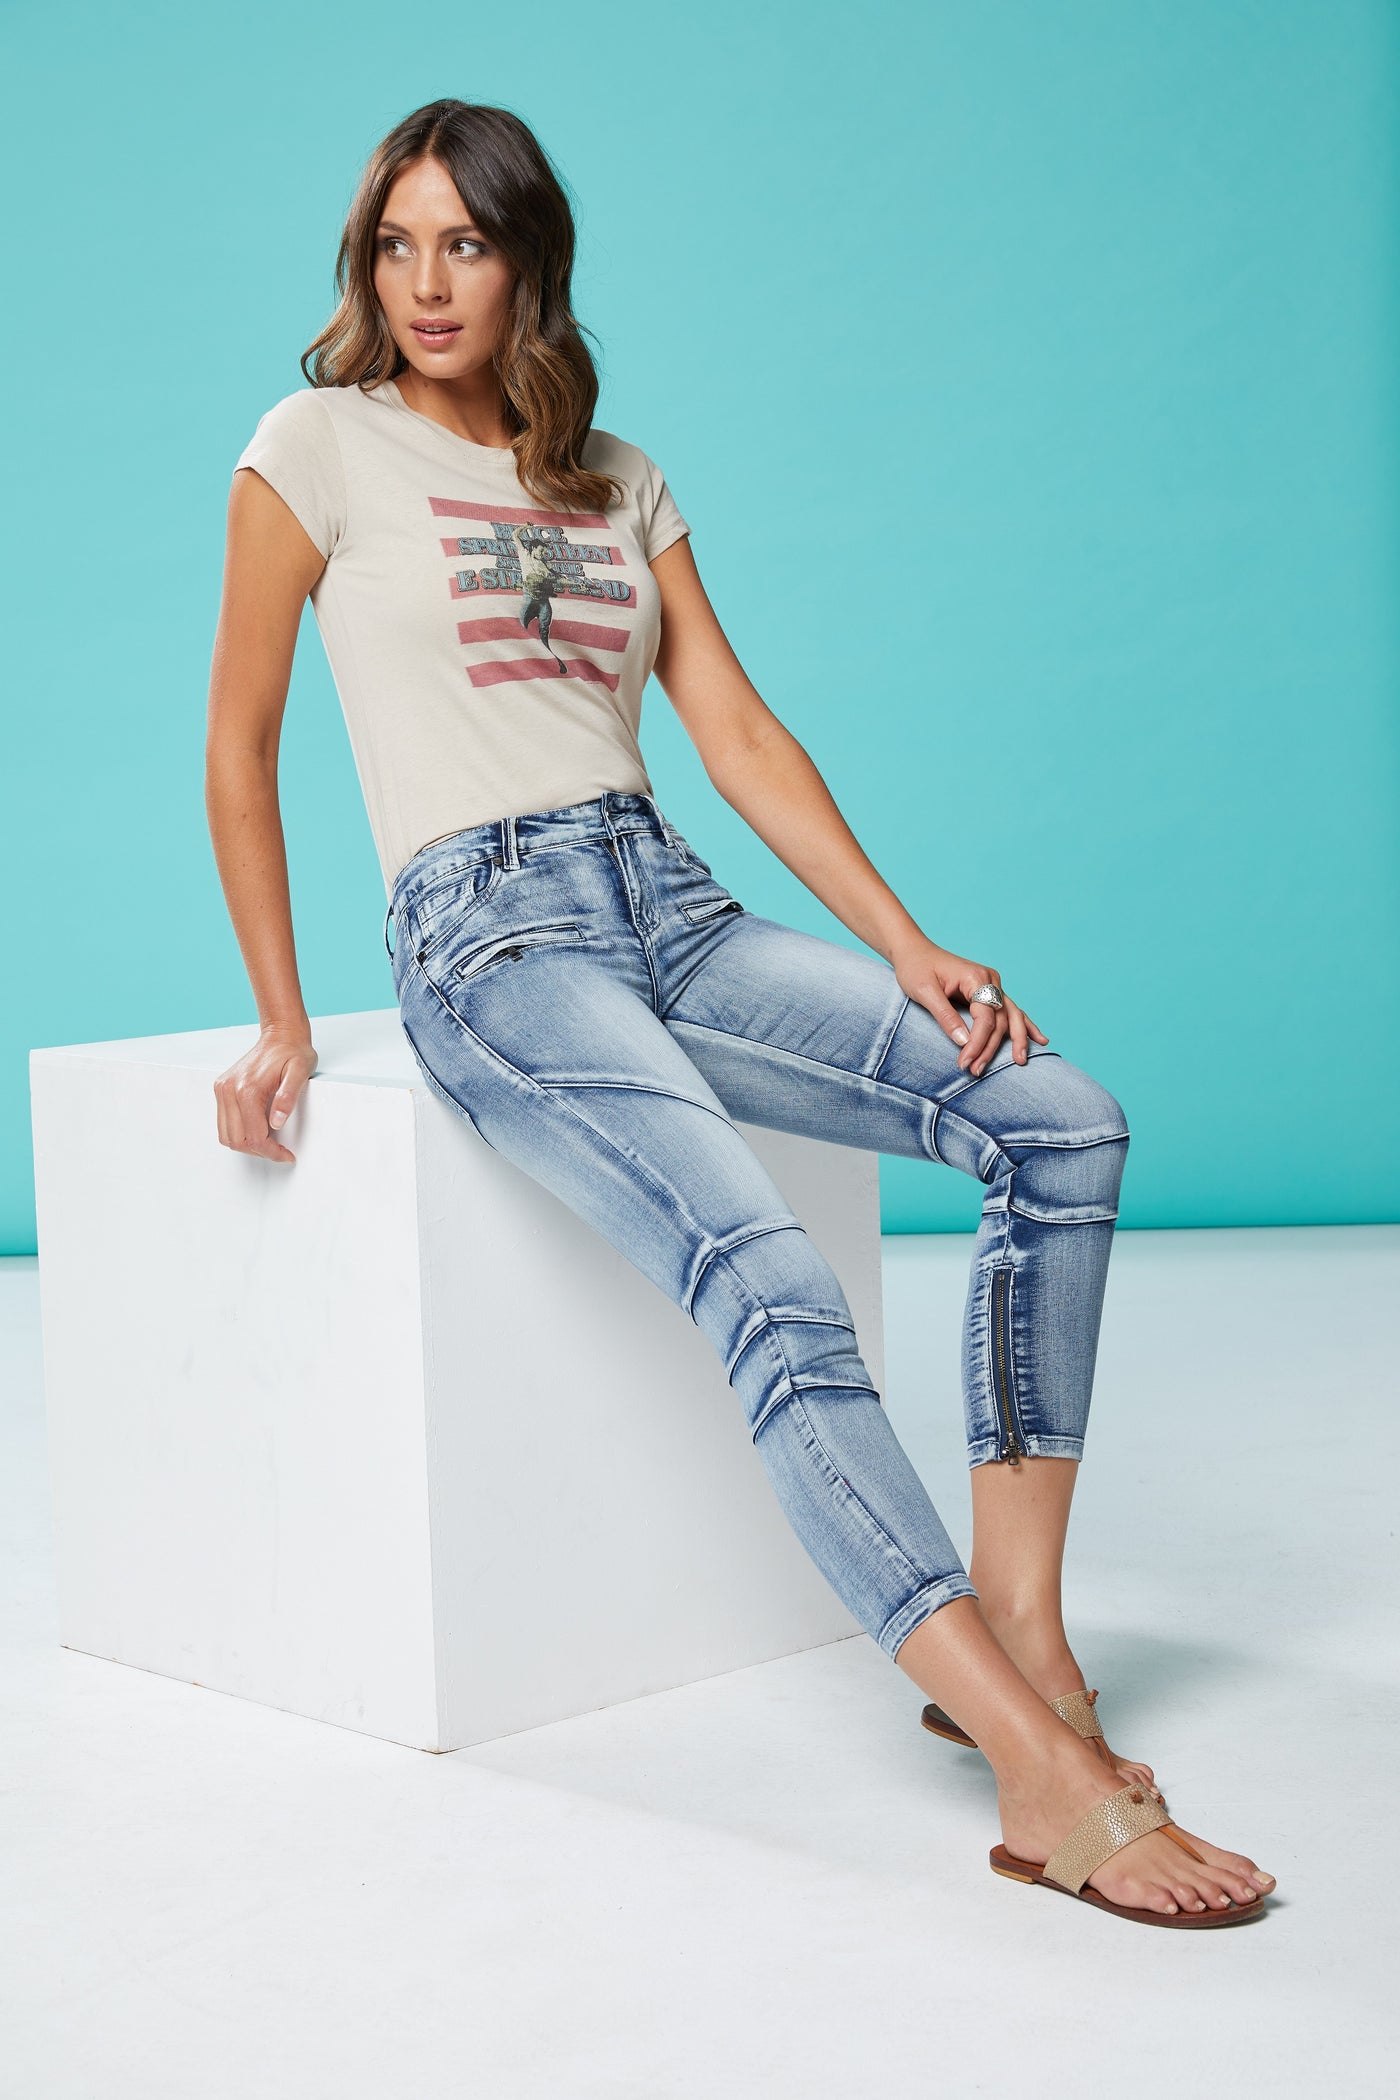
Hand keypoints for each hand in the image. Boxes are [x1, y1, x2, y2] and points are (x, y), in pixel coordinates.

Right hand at [213, 1026, 317, 1162]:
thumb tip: (277, 1122)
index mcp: (247, 1089)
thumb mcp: (300, 1072)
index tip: (287, 1156)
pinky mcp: (221, 1088)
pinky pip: (224, 1122)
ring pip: (226, 1135)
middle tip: (280, 1151)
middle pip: (237, 1140)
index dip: (271, 1152)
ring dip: (247, 1144)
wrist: (281, 1034)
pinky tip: (258, 1128)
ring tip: (269, 1142)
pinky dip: (238, 1132)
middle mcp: (229, 1089)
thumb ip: (288, 1097)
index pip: (254, 1137)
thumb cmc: (293, 1052)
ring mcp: (222, 1088)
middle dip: (259, 1151)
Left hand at [892, 936, 1048, 1074]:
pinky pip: (1009, 1011)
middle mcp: (990, 980)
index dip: (977, 1042)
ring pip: (1011, 1016)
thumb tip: (964, 1042)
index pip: (985, 1017)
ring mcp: (992, 985)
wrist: (914, 951)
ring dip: (1015, 1040)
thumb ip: (945, 1016)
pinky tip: (1039, 1039)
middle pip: (1000, 1019)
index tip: (964, 1062)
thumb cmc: (917, 968)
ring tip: (1021, 1061)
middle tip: (977, 1070)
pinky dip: (1024, 1026)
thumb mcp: (925, 992)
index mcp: (976, 977)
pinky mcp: (989, 991)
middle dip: (991, 1047)